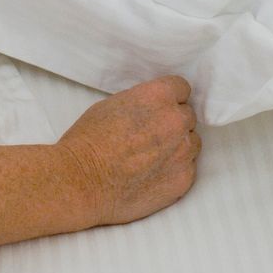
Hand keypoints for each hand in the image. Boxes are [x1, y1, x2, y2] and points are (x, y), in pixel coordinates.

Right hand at [54, 74, 200, 228]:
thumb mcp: (112, 105)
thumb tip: (154, 109)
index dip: (170, 99)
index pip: (182, 88)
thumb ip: (143, 103)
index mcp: (159, 96)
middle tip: (151, 137)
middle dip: (172, 125)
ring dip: (177, 148)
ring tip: (151, 159)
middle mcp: (176, 121)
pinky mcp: (183, 180)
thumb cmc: (87, 142)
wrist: (80, 183)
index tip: (161, 109)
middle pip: (187, 117)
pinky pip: (188, 169)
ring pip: (192, 143)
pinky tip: (152, 176)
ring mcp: (183, 152)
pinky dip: (174, 172)